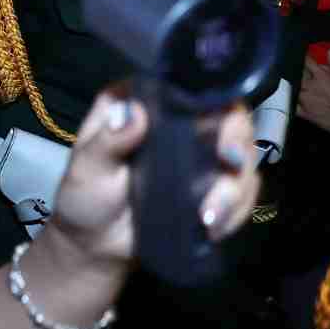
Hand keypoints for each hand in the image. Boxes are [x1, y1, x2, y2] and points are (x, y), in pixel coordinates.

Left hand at [47, 87, 261, 267]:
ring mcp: (202, 155)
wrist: (98, 244)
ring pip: (244, 156)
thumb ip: (107, 142)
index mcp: (145, 102)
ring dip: (235, 188)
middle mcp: (180, 123)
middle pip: (230, 117)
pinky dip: (236, 209)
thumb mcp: (87, 168)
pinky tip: (212, 226)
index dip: (212, 94)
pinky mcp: (215, 188)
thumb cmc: (85, 195)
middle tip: (228, 165)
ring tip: (207, 217)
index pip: (187, 83)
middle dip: (236, 142)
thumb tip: (133, 112)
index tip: (217, 121)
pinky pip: (244, 191)